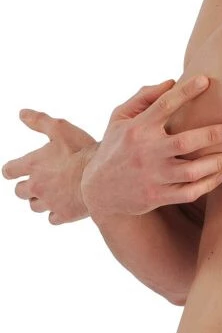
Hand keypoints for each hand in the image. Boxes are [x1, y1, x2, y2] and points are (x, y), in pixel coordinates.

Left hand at [2, 110, 98, 224]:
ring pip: (34, 207)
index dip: (10, 170)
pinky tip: (63, 205)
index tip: (13, 171)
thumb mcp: (60, 129)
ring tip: (51, 193)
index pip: (9, 171)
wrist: (101, 177)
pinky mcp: (63, 215)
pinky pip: (52, 218)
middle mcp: (36, 186)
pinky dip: (55, 213)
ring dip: (39, 200)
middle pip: (20, 192)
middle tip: (37, 182)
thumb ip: (39, 121)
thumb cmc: (81, 151)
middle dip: (25, 187)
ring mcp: (49, 202)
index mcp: (33, 165)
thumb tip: (22, 114)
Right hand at [80, 75, 221, 220]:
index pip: (164, 105)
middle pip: (186, 142)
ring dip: (219, 163)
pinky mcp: (158, 197)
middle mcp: (146, 152)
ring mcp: (153, 177)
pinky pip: (190, 192)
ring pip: (193, 171)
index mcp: (138, 129)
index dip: (186, 92)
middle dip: (213, 134)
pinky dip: (209, 183)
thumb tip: (172, 81)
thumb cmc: (115, 147)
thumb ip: (143, 97)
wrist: (98, 190)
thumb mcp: (119, 118)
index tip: (207, 80)